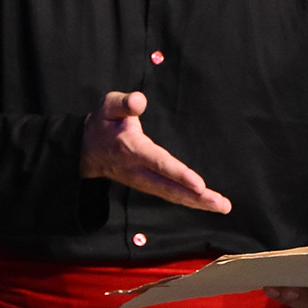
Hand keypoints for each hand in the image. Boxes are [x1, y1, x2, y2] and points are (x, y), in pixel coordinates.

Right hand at [81, 91, 231, 213]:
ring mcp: (141, 181)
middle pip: (169, 187)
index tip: (199, 184)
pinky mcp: (146, 185)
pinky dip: (189, 201)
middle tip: (220, 204)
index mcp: (131, 148)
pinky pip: (169, 195)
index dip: (178, 174)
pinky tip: (206, 204)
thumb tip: (140, 101)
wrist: (86, 149)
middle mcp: (137, 169)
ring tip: (221, 206)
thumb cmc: (103, 124)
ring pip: (171, 195)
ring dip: (197, 202)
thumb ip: (124, 103)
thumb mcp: (108, 107)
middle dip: (196, 197)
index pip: (158, 163)